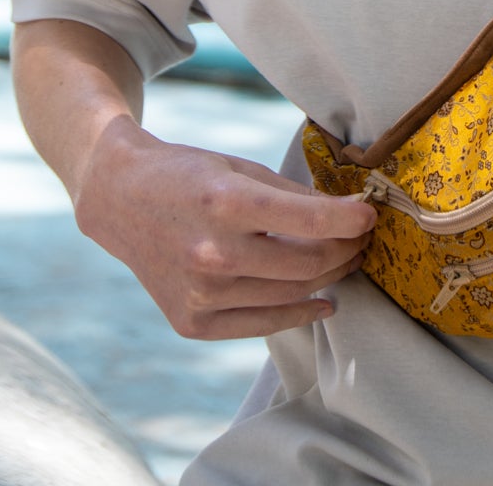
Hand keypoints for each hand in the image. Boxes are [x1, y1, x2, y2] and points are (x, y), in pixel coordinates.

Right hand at [74, 119, 376, 339]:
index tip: (370, 215)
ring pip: (291, 294)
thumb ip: (290, 194)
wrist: (121, 201)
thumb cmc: (187, 175)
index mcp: (225, 203)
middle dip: (345, 249)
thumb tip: (345, 215)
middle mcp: (212, 253)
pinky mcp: (193, 323)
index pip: (307, 219)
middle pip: (306, 263)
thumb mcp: (238, 167)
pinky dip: (300, 313)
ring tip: (347, 261)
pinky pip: (262, 323)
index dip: (348, 219)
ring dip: (330, 278)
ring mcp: (201, 295)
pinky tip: (323, 300)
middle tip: (363, 237)